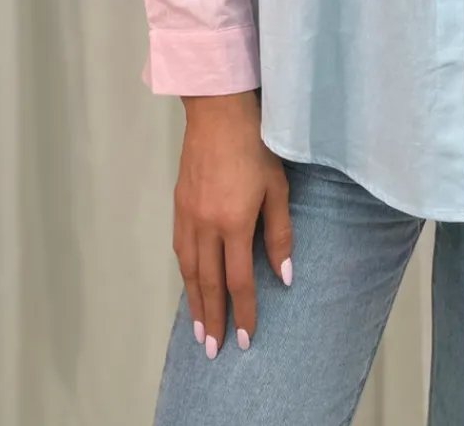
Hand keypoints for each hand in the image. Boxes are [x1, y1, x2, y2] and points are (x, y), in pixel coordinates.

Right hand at [173, 89, 291, 356]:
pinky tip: (188, 282)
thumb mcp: (277, 188)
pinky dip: (184, 273)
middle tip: (212, 350)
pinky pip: (180, 248)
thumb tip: (284, 276)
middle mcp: (206, 226)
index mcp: (234, 223)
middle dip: (212, 319)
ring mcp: (188, 216)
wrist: (217, 113)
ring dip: (194, 302)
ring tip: (198, 329)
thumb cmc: (256, 146)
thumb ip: (279, 233)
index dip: (242, 312)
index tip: (244, 339)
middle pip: (207, 283)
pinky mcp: (178, 204)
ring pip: (188, 269)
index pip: (238, 281)